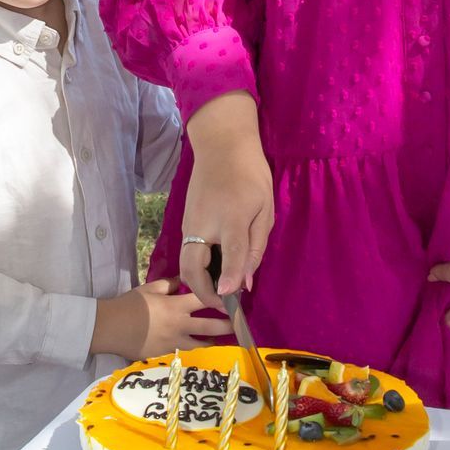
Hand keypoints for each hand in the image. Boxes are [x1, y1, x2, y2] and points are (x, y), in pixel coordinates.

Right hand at [94, 279, 228, 361]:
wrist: (111, 328)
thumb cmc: (130, 304)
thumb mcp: (149, 288)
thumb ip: (169, 284)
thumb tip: (182, 280)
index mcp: (176, 306)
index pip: (205, 300)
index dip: (220, 299)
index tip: (232, 299)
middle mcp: (180, 325)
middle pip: (211, 326)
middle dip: (227, 325)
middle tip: (238, 324)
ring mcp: (174, 342)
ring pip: (201, 344)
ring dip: (213, 342)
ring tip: (222, 341)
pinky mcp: (166, 354)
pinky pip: (185, 352)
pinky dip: (193, 350)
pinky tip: (198, 350)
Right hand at [177, 94, 273, 300]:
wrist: (221, 144)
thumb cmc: (250, 174)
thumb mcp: (265, 208)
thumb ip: (256, 246)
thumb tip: (246, 281)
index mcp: (231, 218)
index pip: (230, 254)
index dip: (230, 279)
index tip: (230, 299)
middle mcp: (204, 224)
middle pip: (192, 269)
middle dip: (204, 293)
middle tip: (223, 305)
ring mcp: (190, 224)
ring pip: (186, 265)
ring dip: (199, 283)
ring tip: (220, 292)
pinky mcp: (185, 222)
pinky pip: (188, 253)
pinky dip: (198, 269)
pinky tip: (215, 271)